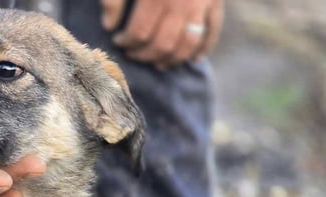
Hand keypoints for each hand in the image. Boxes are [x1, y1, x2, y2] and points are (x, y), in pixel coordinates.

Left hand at [100, 0, 223, 68]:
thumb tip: (109, 25)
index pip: (140, 33)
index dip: (126, 42)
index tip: (118, 40)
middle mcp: (181, 3)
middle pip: (162, 44)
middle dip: (145, 55)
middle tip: (133, 53)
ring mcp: (201, 4)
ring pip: (187, 44)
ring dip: (171, 59)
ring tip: (157, 62)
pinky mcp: (216, 1)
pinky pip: (213, 31)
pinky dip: (204, 49)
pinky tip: (192, 60)